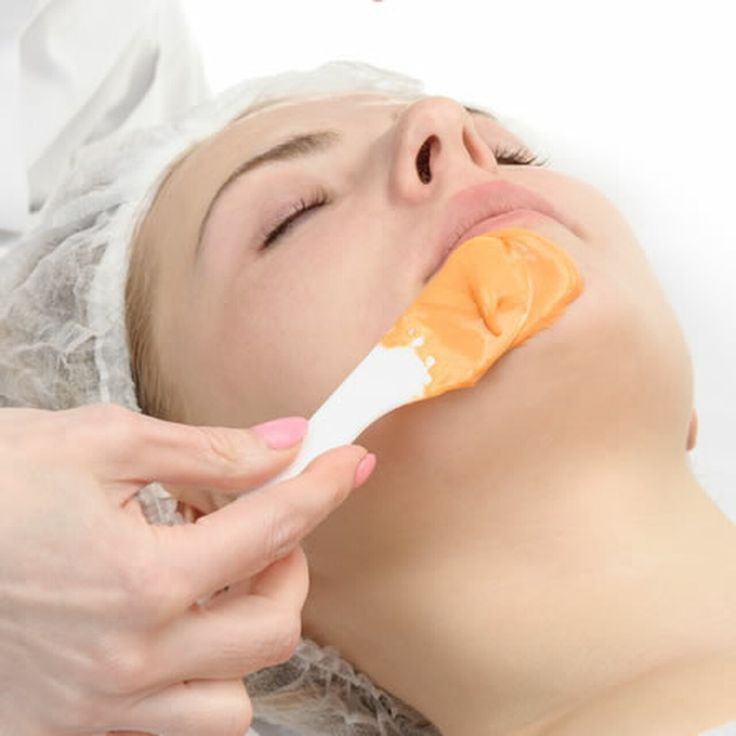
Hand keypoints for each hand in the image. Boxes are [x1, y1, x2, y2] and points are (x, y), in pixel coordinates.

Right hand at [0, 404, 374, 735]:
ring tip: (217, 580)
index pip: (273, 527)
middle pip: (272, 628)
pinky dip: (200, 680)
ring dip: (246, 633)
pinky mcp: (73, 725)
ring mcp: (102, 705)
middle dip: (287, 565)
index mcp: (142, 578)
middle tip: (262, 522)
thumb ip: (208, 451)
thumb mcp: (100, 442)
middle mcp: (130, 658)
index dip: (323, 487)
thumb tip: (284, 446)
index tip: (352, 462)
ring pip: (234, 698)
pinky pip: (176, 726)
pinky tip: (177, 627)